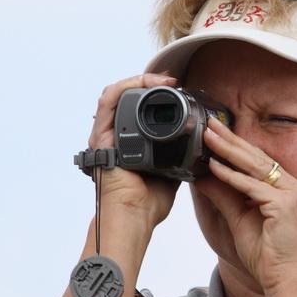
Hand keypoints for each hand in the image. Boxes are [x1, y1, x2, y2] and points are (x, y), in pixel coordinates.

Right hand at [89, 73, 179, 227]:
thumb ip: (177, 155)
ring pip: (116, 94)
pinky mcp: (100, 137)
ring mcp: (105, 136)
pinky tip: (143, 83)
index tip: (179, 88)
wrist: (135, 216)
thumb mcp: (171, 171)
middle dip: (149, 82)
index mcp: (129, 143)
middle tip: (172, 80)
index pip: (138, 108)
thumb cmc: (148, 202)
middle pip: (127, 97)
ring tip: (161, 80)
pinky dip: (125, 88)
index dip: (156, 92)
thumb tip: (196, 143)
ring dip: (139, 81)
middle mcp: (114, 136)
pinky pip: (107, 103)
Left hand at [193, 117, 296, 294]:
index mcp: (288, 189)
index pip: (258, 161)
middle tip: (208, 124)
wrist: (284, 280)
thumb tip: (202, 177)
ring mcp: (292, 194)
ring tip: (208, 136)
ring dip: (228, 150)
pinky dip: (231, 177)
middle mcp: (294, 187)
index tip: (215, 133)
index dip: (236, 146)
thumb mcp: (239, 219)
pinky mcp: (285, 205)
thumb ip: (225, 196)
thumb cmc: (266, 255)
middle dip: (230, 140)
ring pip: (255, 167)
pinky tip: (214, 166)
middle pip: (256, 158)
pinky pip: (253, 186)